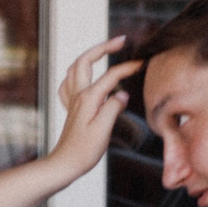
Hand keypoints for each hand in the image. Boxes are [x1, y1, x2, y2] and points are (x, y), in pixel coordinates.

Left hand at [45, 37, 142, 182]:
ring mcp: (72, 101)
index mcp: (88, 98)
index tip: (142, 63)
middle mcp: (78, 95)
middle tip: (120, 42)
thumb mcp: (103, 131)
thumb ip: (112, 108)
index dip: (127, 68)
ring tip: (103, 52)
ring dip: (89, 56)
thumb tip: (122, 94)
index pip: (110, 76)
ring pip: (75, 68)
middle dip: (102, 47)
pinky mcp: (71, 109)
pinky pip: (69, 84)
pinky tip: (83, 78)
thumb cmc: (84, 151)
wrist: (65, 164)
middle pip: (85, 60)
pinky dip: (76, 74)